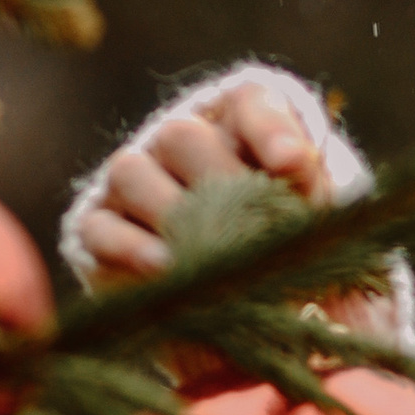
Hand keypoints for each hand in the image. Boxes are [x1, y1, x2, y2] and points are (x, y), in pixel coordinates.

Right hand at [72, 77, 331, 286]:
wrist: (251, 311)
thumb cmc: (293, 249)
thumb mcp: (317, 217)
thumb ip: (316, 188)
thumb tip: (299, 169)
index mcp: (242, 122)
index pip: (252, 102)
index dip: (271, 129)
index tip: (294, 164)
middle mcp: (179, 139)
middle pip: (182, 136)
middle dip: (222, 181)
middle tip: (257, 226)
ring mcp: (132, 182)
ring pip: (131, 172)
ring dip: (170, 212)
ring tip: (205, 249)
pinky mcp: (98, 228)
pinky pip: (100, 228)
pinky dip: (129, 247)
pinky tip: (165, 268)